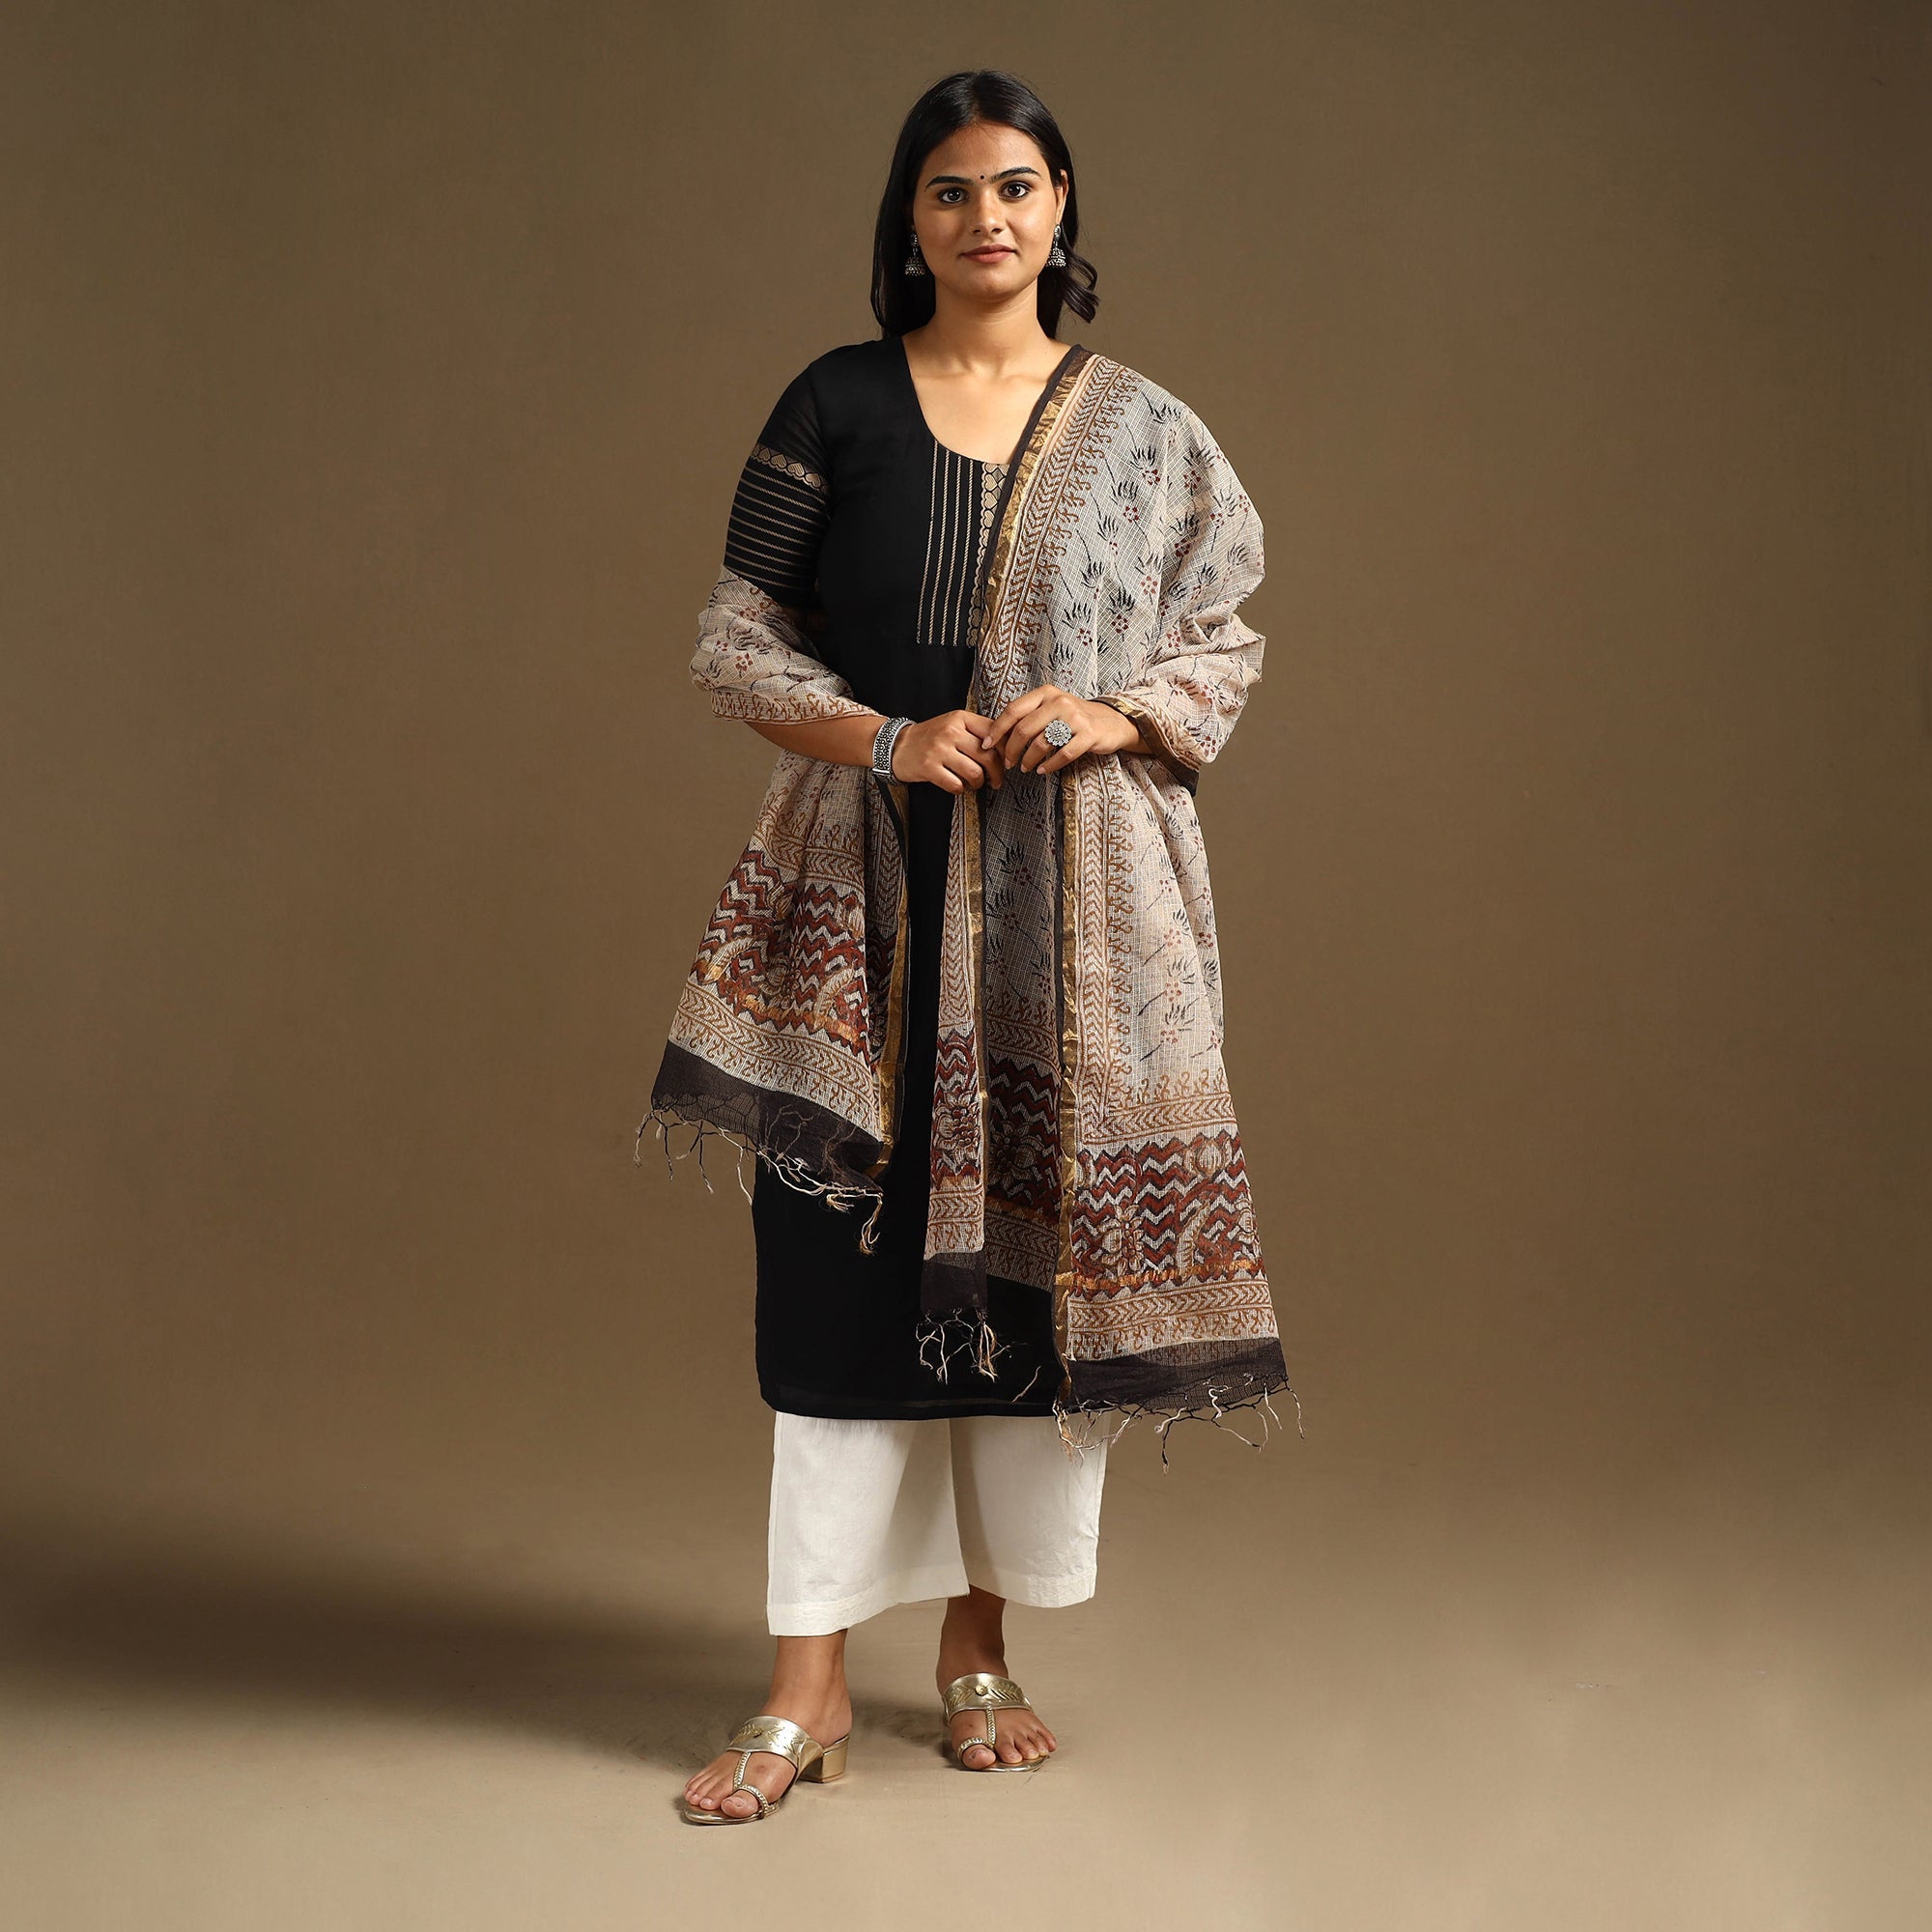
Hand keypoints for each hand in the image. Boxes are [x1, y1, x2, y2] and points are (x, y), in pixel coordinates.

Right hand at [891, 710, 1008, 791]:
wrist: (897, 745)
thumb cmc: (930, 737)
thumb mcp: (953, 724)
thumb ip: (976, 732)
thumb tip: (1005, 749)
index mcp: (960, 718)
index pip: (994, 733)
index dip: (1005, 751)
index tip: (1005, 761)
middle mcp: (950, 731)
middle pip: (987, 756)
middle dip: (997, 774)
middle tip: (996, 781)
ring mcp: (939, 750)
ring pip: (974, 773)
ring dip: (978, 783)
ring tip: (975, 783)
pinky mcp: (929, 768)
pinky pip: (956, 785)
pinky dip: (961, 789)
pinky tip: (958, 786)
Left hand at [980, 685, 1140, 775]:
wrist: (1111, 722)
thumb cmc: (1074, 718)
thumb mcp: (1051, 708)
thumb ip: (1029, 716)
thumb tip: (998, 734)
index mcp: (1046, 694)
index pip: (1013, 710)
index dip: (997, 730)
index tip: (987, 745)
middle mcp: (1059, 702)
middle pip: (1024, 728)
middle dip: (1011, 749)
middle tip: (1007, 763)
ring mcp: (1075, 718)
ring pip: (1041, 743)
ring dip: (1028, 760)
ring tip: (1025, 768)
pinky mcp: (1089, 734)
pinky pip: (1064, 754)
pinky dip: (1050, 766)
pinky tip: (1043, 771)